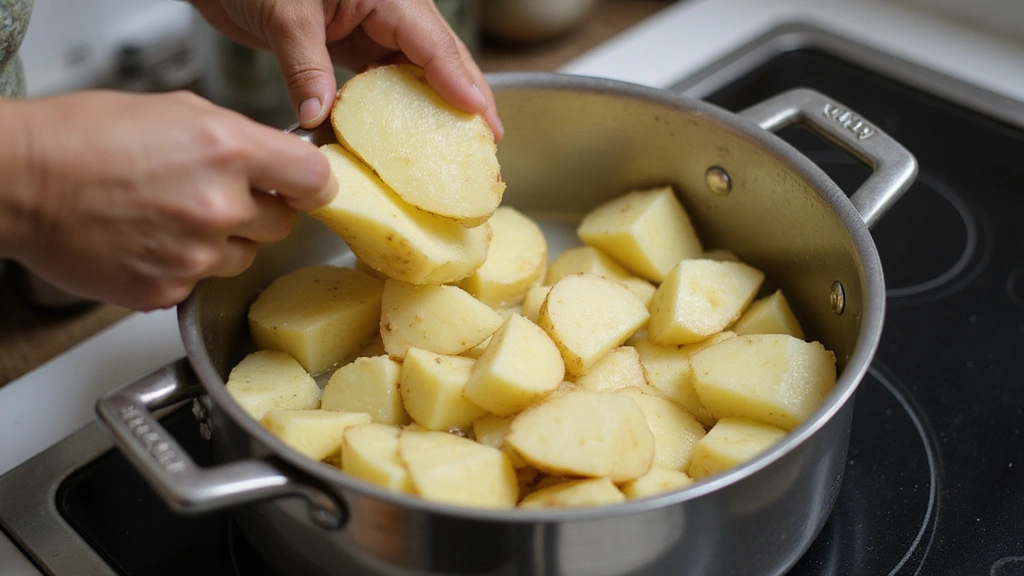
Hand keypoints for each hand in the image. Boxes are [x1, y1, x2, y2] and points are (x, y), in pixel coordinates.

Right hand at [0, 91, 335, 309]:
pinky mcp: (168, 291)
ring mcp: (194, 255)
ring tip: (174, 218)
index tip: (304, 189)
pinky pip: (202, 283)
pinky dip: (185, 268)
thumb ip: (238, 138)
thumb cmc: (82, 137)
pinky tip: (152, 242)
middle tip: (218, 197)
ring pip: (244, 258)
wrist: (19, 181)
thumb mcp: (177, 110)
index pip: (315, 180)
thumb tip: (274, 160)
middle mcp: (218, 206)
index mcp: (228, 151)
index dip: (312, 185)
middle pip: (284, 225)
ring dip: (223, 243)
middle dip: (260, 212)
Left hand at [189, 0, 502, 139]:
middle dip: (466, 99)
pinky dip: (390, 111)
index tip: (481, 120)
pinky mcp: (349, 44)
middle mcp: (387, 9)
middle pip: (439, 59)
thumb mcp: (283, 13)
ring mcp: (370, 27)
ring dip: (432, 110)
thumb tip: (317, 117)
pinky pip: (380, 81)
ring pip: (414, 73)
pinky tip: (401, 138)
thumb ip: (305, 66)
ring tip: (457, 147)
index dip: (461, 83)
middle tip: (489, 142)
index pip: (433, 43)